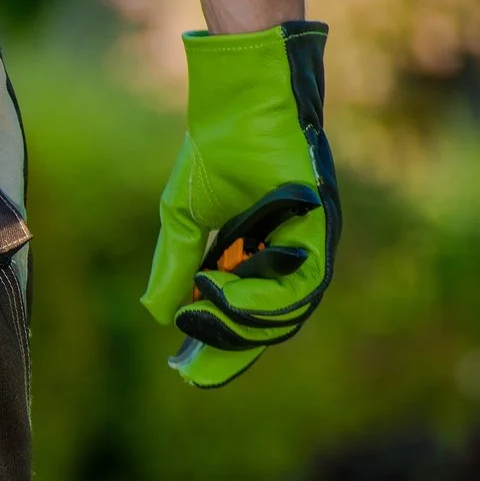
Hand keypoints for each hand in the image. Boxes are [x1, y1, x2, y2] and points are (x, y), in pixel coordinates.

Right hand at [140, 22, 340, 387]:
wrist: (234, 108)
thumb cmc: (212, 153)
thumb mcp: (180, 221)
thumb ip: (174, 268)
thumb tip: (159, 315)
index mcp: (256, 254)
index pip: (244, 313)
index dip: (218, 344)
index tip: (187, 372)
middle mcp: (288, 253)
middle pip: (268, 321)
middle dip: (228, 347)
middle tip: (192, 365)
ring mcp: (308, 242)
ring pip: (287, 309)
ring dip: (241, 323)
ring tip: (202, 317)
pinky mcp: (320, 227)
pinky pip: (300, 281)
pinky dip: (261, 297)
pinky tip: (221, 294)